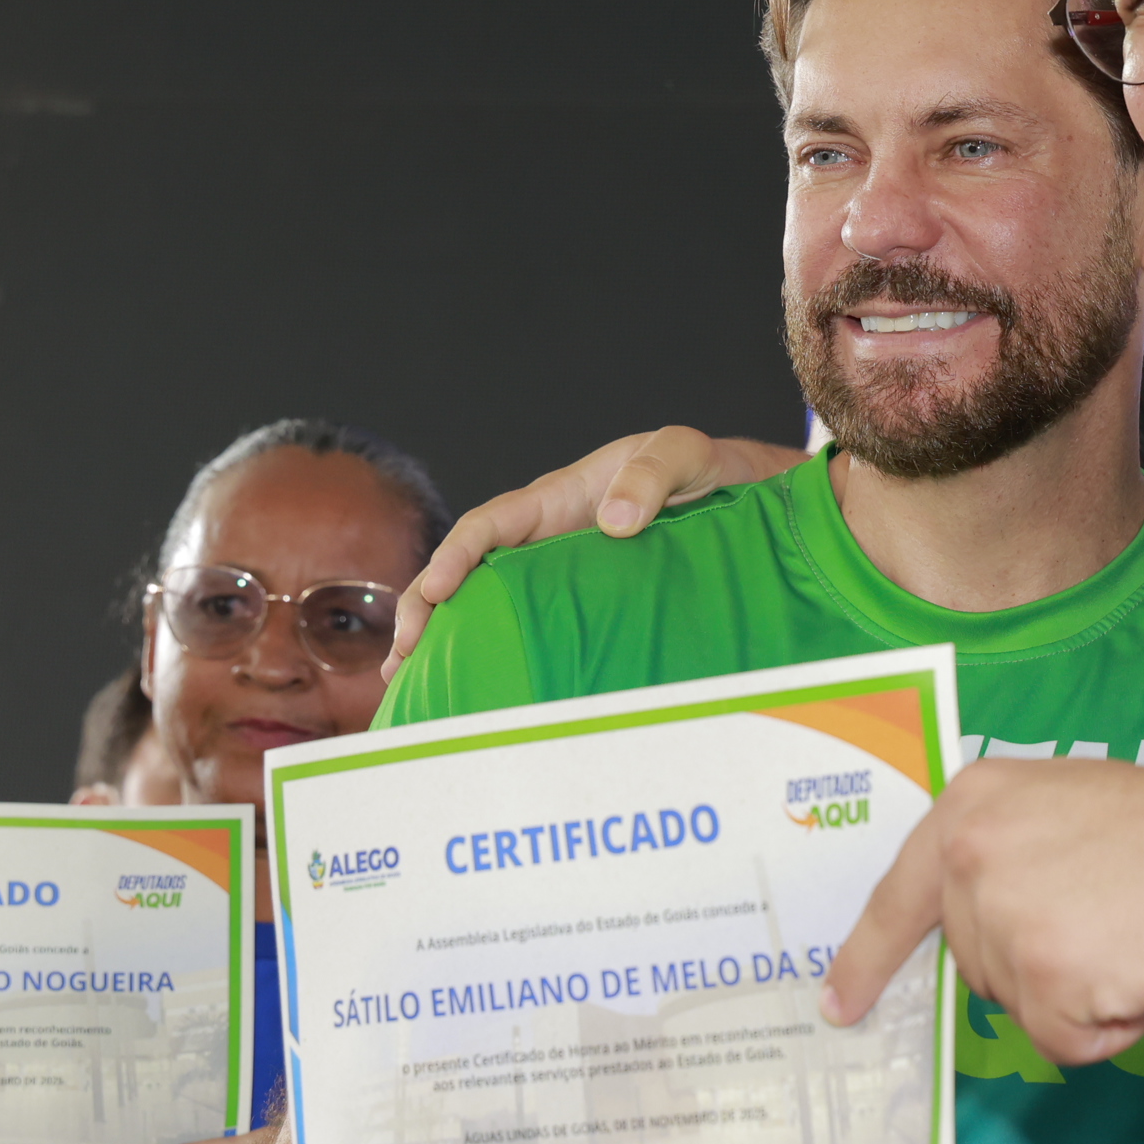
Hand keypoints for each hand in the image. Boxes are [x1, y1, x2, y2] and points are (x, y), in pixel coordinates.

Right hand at [383, 428, 804, 679]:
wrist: (739, 494)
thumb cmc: (703, 468)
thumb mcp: (681, 453)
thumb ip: (651, 476)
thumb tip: (612, 522)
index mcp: (557, 498)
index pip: (489, 525)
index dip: (456, 557)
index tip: (434, 592)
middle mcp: (547, 537)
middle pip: (470, 572)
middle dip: (428, 610)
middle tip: (404, 658)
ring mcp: (559, 574)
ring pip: (490, 605)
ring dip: (450, 639)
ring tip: (416, 683)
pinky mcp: (581, 605)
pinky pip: (530, 627)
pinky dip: (498, 652)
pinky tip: (482, 689)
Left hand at [824, 756, 1143, 1063]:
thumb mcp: (1066, 808)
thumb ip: (1008, 855)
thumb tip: (979, 920)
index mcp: (973, 804)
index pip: (899, 896)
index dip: (868, 957)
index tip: (840, 1003)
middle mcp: (974, 854)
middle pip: (976, 962)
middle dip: (1040, 966)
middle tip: (1114, 921)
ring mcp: (1007, 916)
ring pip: (1020, 1006)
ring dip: (1080, 995)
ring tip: (1137, 938)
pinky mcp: (1048, 975)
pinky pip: (1063, 1040)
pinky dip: (1110, 1026)